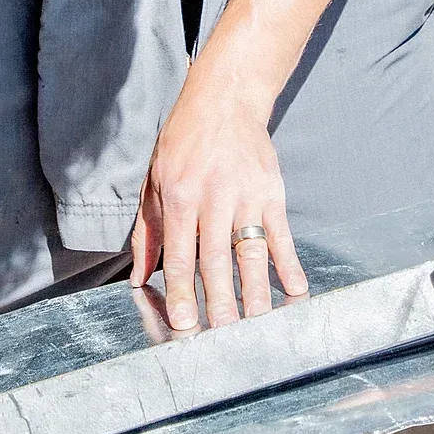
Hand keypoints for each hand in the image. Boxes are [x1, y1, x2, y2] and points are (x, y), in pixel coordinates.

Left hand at [130, 90, 307, 331]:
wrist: (225, 98)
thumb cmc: (184, 139)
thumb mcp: (154, 178)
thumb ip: (148, 230)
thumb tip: (139, 275)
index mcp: (180, 194)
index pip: (181, 252)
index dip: (182, 290)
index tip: (183, 321)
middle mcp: (214, 196)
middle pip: (216, 258)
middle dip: (218, 300)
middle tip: (220, 335)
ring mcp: (247, 194)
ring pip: (250, 250)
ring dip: (253, 290)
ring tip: (255, 322)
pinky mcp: (272, 190)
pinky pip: (281, 233)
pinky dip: (288, 263)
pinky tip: (294, 289)